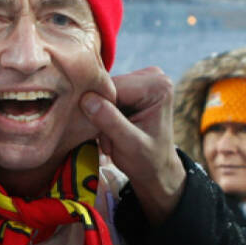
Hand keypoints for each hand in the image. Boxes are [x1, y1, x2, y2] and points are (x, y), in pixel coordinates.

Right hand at [81, 67, 186, 223]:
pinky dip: (104, 112)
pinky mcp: (132, 86)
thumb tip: (87, 99)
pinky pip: (106, 95)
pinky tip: (112, 127)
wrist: (156, 169)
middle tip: (110, 138)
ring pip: (104, 91)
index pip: (113, 86)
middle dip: (101, 112)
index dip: (100, 107)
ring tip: (112, 135)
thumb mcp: (129, 145)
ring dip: (101, 114)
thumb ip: (110, 121)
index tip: (106, 133)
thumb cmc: (147, 160)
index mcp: (158, 86)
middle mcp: (153, 76)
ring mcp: (143, 79)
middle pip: (108, 86)